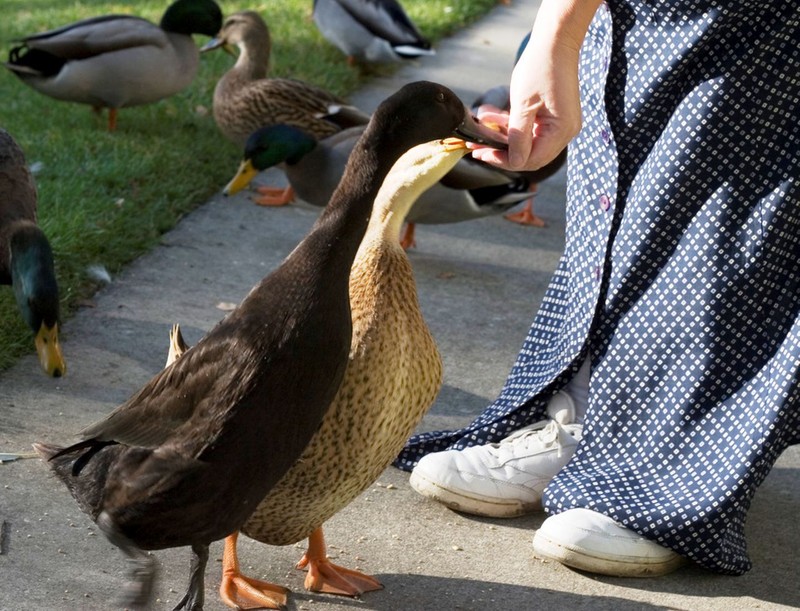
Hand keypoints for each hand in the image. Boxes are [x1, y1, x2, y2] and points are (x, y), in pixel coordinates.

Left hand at [471, 0, 601, 171]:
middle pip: (531, 156)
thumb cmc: (540, 68)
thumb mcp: (523, 105)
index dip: (505, 161)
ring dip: (505, 140)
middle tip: (478, 149)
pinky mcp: (554, 118)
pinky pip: (532, 132)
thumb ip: (518, 136)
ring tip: (481, 134)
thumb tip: (514, 162)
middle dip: (503, 154)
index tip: (482, 154)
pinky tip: (493, 120)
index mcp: (561, 131)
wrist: (555, 43)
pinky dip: (514, 128)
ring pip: (529, 144)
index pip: (531, 159)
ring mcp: (561, 125)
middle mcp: (565, 132)